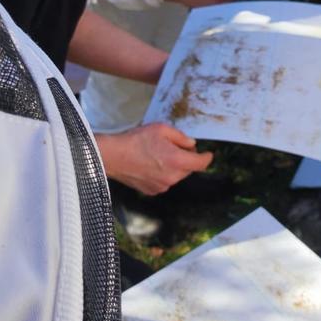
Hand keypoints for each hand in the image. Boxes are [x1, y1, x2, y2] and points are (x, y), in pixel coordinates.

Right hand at [96, 123, 213, 195]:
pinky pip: (164, 181)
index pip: (201, 163)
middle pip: (188, 169)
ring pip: (176, 175)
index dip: (206, 157)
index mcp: (177, 161)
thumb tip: (191, 144)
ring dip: (173, 166)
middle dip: (185, 158)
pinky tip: (150, 164)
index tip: (208, 154)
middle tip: (171, 146)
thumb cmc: (136, 140)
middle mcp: (172, 177)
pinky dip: (162, 174)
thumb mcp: (161, 129)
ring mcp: (162, 186)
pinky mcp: (152, 191)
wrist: (113, 156)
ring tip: (156, 154)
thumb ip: (180, 137)